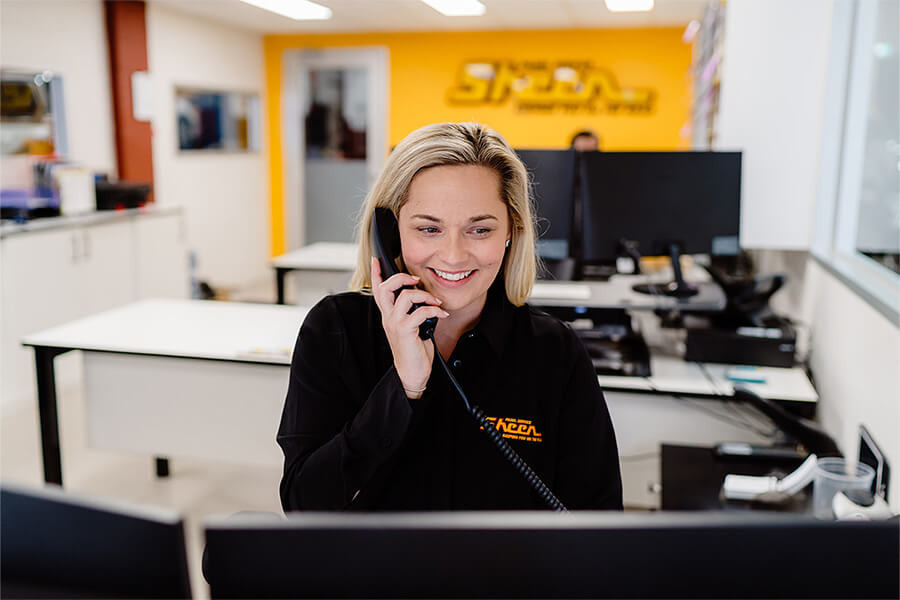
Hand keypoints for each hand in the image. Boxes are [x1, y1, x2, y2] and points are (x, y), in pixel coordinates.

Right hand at [371, 257, 448, 397]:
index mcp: (389, 315)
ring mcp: (395, 324)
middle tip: (415, 280)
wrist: (412, 373)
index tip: (376, 260)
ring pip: (404, 297)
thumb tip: (424, 296)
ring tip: (435, 301)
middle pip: (386, 288)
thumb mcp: (411, 326)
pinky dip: (434, 310)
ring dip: (424, 295)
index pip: (377, 290)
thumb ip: (412, 311)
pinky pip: (420, 312)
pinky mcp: (405, 331)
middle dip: (401, 278)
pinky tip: (442, 314)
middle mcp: (388, 318)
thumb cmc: (414, 350)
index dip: (376, 274)